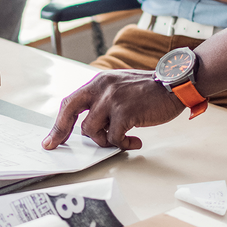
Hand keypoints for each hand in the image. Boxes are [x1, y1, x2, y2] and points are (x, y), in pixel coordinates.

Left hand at [42, 70, 185, 150]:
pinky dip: (123, 144)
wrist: (174, 84)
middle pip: (70, 113)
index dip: (59, 122)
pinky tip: (134, 141)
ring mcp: (112, 99)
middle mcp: (102, 88)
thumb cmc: (149, 90)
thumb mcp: (119, 86)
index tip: (51, 138)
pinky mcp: (125, 112)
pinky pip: (114, 138)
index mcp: (98, 82)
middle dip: (61, 132)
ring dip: (105, 140)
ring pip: (92, 130)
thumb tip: (88, 124)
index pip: (70, 102)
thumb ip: (103, 100)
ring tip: (121, 139)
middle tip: (55, 145)